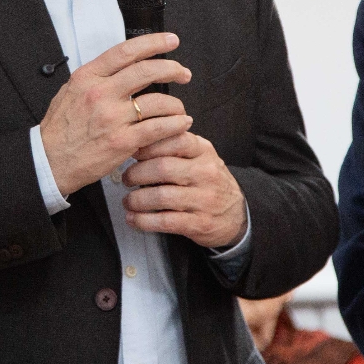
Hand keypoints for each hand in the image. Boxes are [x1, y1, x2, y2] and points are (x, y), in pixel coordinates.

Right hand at [40, 33, 192, 195]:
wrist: (49, 161)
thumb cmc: (59, 130)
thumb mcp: (69, 92)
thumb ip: (95, 78)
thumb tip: (120, 67)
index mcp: (87, 77)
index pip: (125, 51)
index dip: (153, 42)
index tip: (170, 41)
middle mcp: (100, 94)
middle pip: (146, 71)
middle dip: (172, 69)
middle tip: (183, 73)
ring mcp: (111, 118)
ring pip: (157, 102)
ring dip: (176, 104)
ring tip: (180, 109)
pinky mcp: (121, 142)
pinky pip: (157, 128)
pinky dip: (174, 125)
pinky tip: (181, 124)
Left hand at [121, 131, 246, 247]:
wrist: (237, 214)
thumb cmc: (208, 182)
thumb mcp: (200, 157)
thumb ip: (176, 146)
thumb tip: (139, 141)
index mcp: (204, 151)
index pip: (175, 140)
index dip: (148, 146)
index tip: (132, 152)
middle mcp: (206, 173)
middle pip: (163, 168)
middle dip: (136, 174)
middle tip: (126, 178)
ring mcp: (204, 199)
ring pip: (161, 196)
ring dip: (136, 200)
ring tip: (128, 201)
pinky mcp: (199, 223)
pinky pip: (165, 222)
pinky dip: (143, 221)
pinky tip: (133, 219)